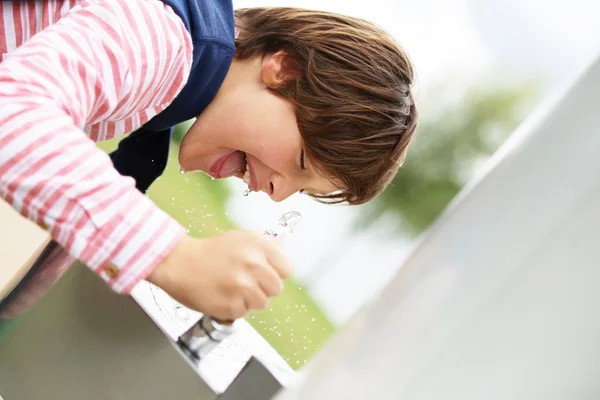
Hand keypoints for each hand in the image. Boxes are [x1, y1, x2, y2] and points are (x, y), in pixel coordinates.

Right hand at [147, 231, 291, 320]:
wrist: (179, 263)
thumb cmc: (210, 252)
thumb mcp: (242, 238)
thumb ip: (266, 248)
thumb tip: (283, 260)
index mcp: (259, 246)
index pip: (286, 269)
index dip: (275, 273)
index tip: (264, 273)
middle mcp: (254, 264)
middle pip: (276, 288)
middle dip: (263, 287)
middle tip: (244, 281)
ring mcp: (243, 286)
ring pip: (262, 303)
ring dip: (249, 299)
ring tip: (231, 288)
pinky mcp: (231, 305)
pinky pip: (244, 312)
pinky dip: (234, 308)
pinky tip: (222, 295)